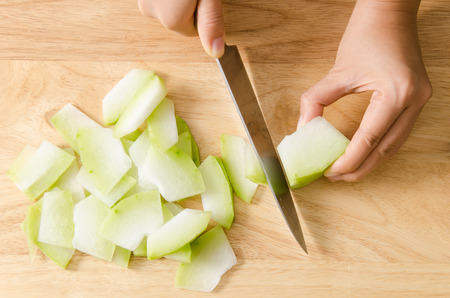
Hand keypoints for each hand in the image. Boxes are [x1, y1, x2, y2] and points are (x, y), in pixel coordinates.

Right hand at [138, 0, 224, 57]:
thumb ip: (211, 23)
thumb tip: (216, 52)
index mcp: (171, 18)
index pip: (193, 31)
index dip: (203, 15)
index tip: (204, 1)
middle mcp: (151, 11)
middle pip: (178, 21)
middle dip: (188, 8)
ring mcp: (143, 0)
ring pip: (168, 10)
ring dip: (177, 1)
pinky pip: (160, 1)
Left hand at [299, 0, 431, 181]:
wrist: (390, 13)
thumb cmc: (366, 35)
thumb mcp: (337, 71)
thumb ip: (316, 101)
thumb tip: (303, 129)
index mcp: (396, 94)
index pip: (369, 140)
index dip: (348, 161)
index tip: (330, 172)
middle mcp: (414, 101)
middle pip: (385, 150)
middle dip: (359, 169)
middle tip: (335, 177)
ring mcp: (420, 101)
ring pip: (395, 146)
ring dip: (370, 161)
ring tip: (346, 170)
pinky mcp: (417, 99)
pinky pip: (398, 133)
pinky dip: (379, 147)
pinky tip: (362, 153)